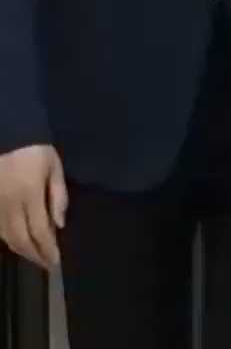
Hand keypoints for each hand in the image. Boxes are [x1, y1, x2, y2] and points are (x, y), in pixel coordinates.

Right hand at [0, 145, 67, 268]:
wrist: (8, 133)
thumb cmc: (35, 149)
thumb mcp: (54, 166)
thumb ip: (58, 195)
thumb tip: (59, 224)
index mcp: (29, 193)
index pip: (38, 230)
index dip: (46, 249)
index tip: (55, 261)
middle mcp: (8, 204)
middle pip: (19, 239)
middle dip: (33, 254)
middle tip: (45, 263)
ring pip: (5, 237)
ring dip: (20, 249)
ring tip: (33, 255)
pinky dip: (7, 239)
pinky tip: (16, 241)